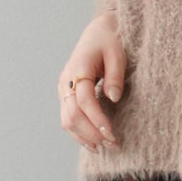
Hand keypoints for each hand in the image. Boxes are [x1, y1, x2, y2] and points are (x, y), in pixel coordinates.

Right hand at [58, 12, 126, 150]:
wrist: (98, 32)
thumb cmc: (110, 41)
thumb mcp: (118, 54)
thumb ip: (115, 76)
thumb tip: (113, 98)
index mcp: (78, 68)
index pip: (85, 101)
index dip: (98, 120)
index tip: (112, 135)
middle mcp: (66, 81)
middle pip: (72, 115)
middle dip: (92, 133)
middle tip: (112, 145)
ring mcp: (63, 89)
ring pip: (66, 120)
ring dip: (83, 137)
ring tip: (103, 148)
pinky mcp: (65, 95)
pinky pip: (67, 118)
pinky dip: (78, 133)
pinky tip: (92, 142)